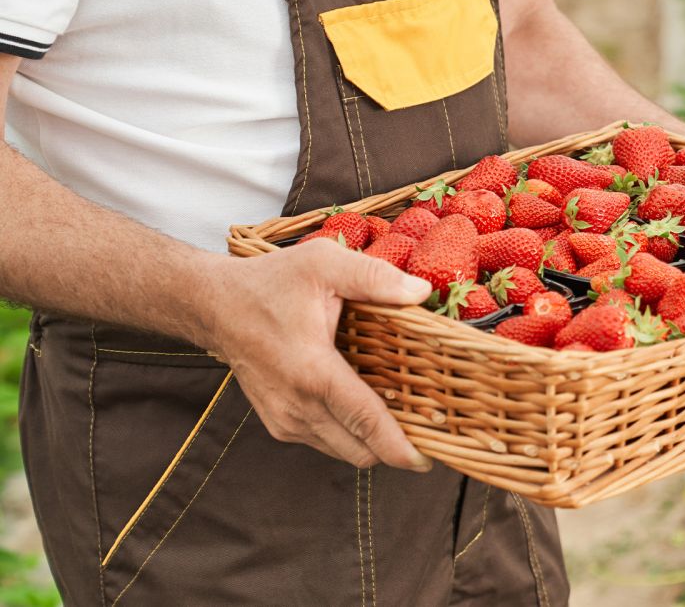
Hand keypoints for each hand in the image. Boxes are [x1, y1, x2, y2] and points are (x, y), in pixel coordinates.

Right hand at [199, 239, 434, 471]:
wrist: (215, 306)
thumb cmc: (269, 283)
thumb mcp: (324, 264)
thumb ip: (375, 277)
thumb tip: (420, 292)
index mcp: (313, 372)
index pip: (365, 423)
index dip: (400, 448)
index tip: (428, 461)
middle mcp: (297, 406)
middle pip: (361, 451)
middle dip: (397, 448)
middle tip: (428, 426)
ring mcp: (286, 421)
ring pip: (345, 451)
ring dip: (374, 442)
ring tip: (402, 415)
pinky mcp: (280, 424)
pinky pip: (327, 442)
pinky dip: (351, 434)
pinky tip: (366, 406)